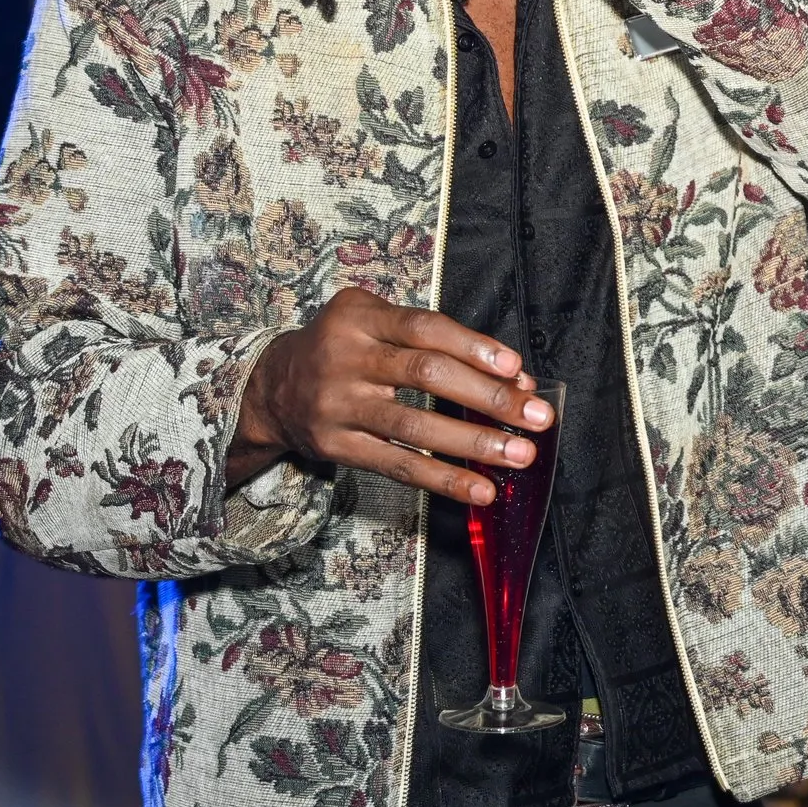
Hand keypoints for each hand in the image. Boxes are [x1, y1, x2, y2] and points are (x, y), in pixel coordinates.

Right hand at [229, 286, 550, 504]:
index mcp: (359, 317)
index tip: (517, 369)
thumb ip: (441, 343)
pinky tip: (480, 489)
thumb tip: (516, 379)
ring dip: (474, 444)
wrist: (271, 387)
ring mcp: (338, 405)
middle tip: (536, 417)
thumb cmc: (345, 348)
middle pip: (426, 374)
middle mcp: (345, 357)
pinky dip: (443, 480)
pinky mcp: (336, 447)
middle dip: (488, 398)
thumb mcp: (378, 324)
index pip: (425, 328)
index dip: (474, 347)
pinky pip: (397, 466)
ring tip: (520, 455)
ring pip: (414, 427)